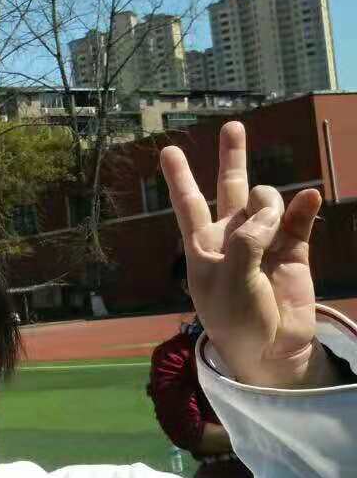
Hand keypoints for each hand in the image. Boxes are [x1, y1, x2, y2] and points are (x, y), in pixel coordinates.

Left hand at [161, 122, 336, 388]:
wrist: (269, 350)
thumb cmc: (235, 318)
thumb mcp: (228, 279)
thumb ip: (247, 239)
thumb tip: (273, 209)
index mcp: (203, 245)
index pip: (187, 203)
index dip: (179, 176)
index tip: (168, 150)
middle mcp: (232, 237)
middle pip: (229, 187)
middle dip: (232, 157)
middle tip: (232, 127)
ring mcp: (264, 241)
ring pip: (267, 200)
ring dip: (271, 200)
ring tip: (274, 218)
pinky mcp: (294, 251)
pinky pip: (300, 220)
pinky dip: (304, 207)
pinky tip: (310, 199)